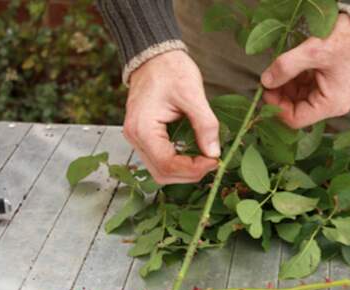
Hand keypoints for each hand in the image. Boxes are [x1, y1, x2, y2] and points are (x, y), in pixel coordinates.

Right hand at [124, 51, 219, 183]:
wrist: (154, 56)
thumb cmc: (171, 70)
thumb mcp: (193, 95)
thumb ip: (205, 125)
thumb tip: (214, 153)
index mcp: (143, 129)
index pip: (167, 164)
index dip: (193, 169)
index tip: (215, 161)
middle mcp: (135, 137)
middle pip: (162, 173)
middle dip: (190, 173)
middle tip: (212, 162)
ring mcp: (137, 138)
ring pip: (160, 171)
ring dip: (184, 171)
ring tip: (205, 160)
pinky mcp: (144, 137)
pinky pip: (160, 160)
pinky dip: (178, 163)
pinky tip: (194, 154)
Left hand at [261, 14, 349, 128]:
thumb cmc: (348, 42)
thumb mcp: (314, 51)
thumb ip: (287, 66)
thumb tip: (266, 81)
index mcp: (330, 105)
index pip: (295, 119)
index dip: (276, 107)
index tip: (266, 89)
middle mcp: (330, 105)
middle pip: (296, 109)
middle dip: (280, 95)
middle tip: (268, 77)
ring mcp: (330, 95)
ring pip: (299, 98)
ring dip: (286, 86)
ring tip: (279, 68)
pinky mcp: (328, 84)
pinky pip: (306, 88)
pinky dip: (295, 79)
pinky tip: (290, 66)